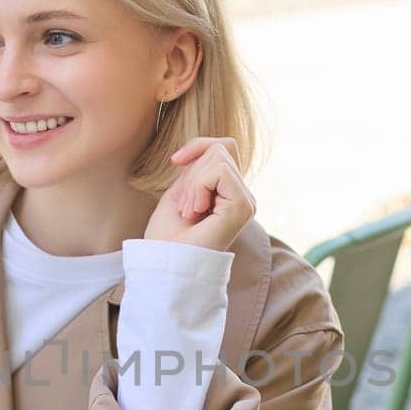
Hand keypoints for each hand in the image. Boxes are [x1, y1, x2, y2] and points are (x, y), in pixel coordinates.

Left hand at [144, 136, 256, 252]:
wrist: (165, 264)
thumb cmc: (167, 236)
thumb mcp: (180, 190)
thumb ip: (198, 168)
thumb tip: (209, 147)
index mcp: (229, 193)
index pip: (224, 148)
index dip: (198, 146)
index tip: (174, 161)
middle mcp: (243, 197)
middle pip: (220, 149)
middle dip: (192, 172)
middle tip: (185, 207)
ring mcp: (245, 202)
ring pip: (219, 157)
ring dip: (193, 182)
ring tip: (189, 211)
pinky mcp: (243, 206)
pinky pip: (219, 171)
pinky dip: (198, 186)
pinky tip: (196, 211)